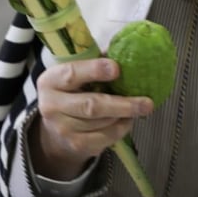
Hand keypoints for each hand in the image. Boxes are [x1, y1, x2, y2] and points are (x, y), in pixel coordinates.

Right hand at [29, 58, 153, 179]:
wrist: (56, 128)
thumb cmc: (73, 91)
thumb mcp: (76, 74)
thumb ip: (96, 63)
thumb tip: (127, 51)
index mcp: (50, 81)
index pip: (71, 74)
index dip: (94, 70)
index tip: (117, 68)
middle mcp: (51, 106)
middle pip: (90, 106)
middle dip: (122, 104)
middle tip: (147, 103)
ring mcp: (63, 129)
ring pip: (102, 123)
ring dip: (124, 115)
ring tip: (139, 108)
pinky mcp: (75, 145)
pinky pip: (105, 138)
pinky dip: (121, 129)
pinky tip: (127, 120)